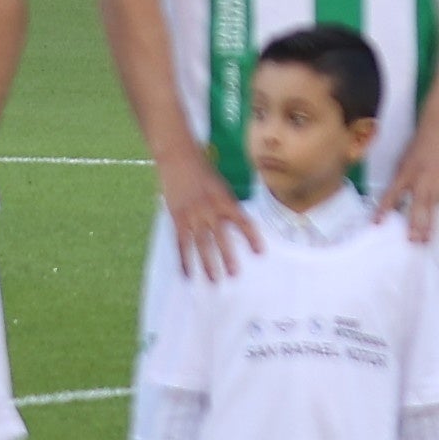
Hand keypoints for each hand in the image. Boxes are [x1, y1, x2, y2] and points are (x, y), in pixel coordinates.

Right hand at [155, 150, 256, 281]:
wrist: (179, 158)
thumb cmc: (203, 170)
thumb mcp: (221, 185)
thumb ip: (227, 204)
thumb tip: (236, 223)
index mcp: (225, 200)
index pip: (243, 222)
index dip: (252, 237)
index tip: (260, 252)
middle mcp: (210, 209)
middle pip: (221, 238)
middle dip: (228, 257)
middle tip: (234, 274)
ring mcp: (193, 215)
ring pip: (202, 245)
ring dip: (208, 264)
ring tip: (215, 280)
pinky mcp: (178, 219)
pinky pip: (182, 244)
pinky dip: (184, 260)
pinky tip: (188, 274)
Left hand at [393, 110, 438, 242]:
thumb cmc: (420, 144)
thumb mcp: (405, 159)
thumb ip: (401, 179)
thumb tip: (394, 203)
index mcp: (406, 172)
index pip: (392, 193)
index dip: (384, 209)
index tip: (376, 224)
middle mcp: (421, 178)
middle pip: (416, 205)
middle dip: (413, 224)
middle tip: (411, 242)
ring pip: (434, 207)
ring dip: (430, 226)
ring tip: (426, 243)